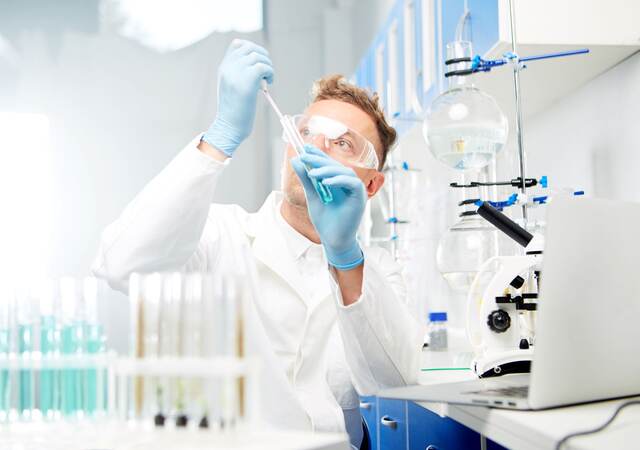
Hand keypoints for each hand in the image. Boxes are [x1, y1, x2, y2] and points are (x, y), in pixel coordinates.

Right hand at [202, 39, 273, 156]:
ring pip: (258, 56)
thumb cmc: (234, 111)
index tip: (259, 61)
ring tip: (268, 79)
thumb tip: (256, 61)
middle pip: (250, 48)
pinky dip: (270, 72)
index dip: (252, 48)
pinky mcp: (247, 82)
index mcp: (224, 68)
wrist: (229, 127)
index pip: (237, 44)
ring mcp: (236, 73)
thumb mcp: (232, 87)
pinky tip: (269, 82)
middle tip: (267, 72)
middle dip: (263, 56)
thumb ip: (238, 73)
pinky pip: (263, 67)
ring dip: (268, 66)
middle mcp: (228, 68)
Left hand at [291, 145, 365, 269]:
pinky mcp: (360, 197)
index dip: (317, 154)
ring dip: (327, 170)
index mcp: (337, 182)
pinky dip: (339, 180)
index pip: (328, 164)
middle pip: (335, 165)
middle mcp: (347, 183)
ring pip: (343, 171)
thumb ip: (306, 179)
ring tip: (311, 174)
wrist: (332, 239)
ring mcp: (355, 189)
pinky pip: (352, 183)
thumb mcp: (312, 195)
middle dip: (319, 160)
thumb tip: (296, 160)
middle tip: (304, 156)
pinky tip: (326, 182)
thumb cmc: (325, 220)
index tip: (304, 148)